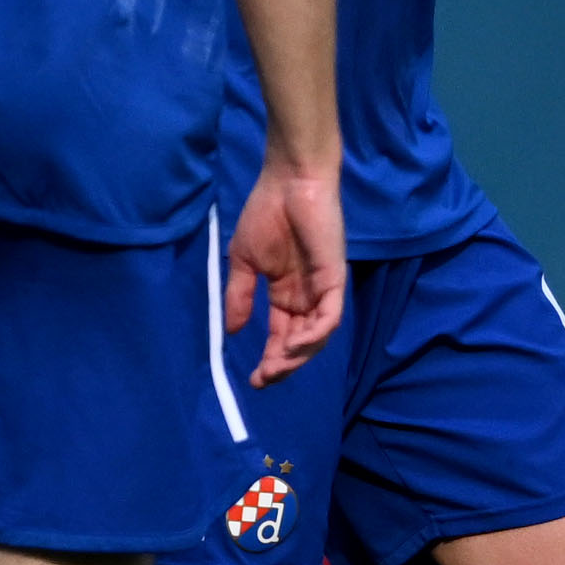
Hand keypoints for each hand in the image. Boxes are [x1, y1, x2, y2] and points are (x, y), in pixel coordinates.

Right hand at [225, 156, 345, 383]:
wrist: (288, 184)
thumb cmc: (266, 215)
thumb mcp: (243, 262)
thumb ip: (239, 296)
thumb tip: (229, 332)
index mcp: (286, 294)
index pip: (281, 335)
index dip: (270, 359)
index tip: (253, 379)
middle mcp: (307, 297)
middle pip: (300, 342)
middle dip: (283, 365)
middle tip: (263, 379)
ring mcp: (322, 289)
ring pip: (317, 336)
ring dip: (298, 356)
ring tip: (276, 367)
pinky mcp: (334, 279)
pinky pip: (330, 316)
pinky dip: (315, 334)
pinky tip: (293, 345)